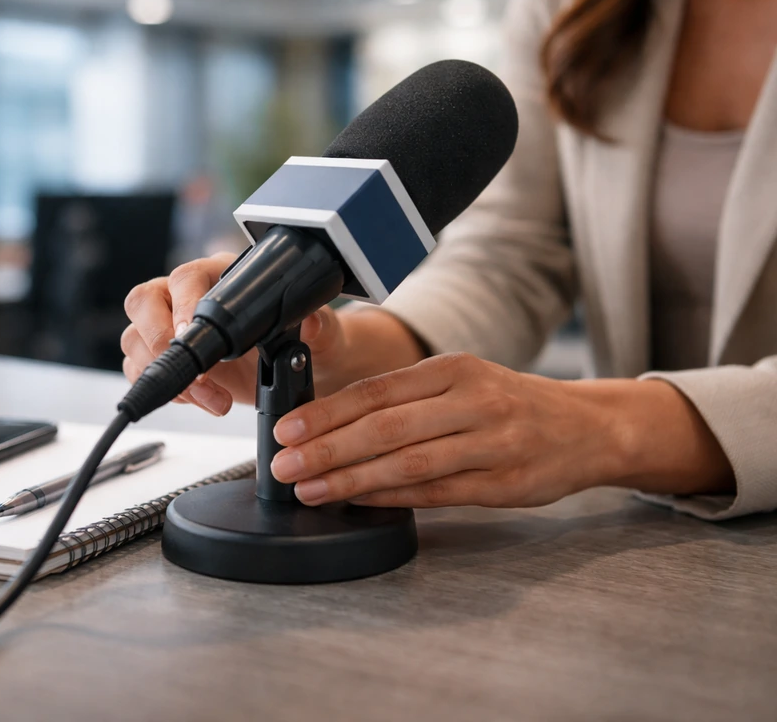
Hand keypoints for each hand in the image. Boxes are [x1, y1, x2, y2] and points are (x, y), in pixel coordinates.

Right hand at [121, 253, 348, 415]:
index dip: (182, 303)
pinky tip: (199, 399)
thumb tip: (311, 322)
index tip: (190, 334)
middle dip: (158, 339)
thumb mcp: (320, 335)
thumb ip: (318, 327)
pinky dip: (166, 390)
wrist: (305, 369)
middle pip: (144, 301)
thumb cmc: (307, 341)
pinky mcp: (169, 360)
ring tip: (208, 396)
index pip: (185, 277)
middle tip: (191, 371)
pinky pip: (141, 369)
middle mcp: (186, 297)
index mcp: (219, 276)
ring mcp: (171, 327)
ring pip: (137, 339)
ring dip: (164, 373)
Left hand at [270, 352, 733, 507]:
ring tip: (310, 490)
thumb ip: (405, 400)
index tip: (286, 430)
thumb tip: (330, 422)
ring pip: (410, 463)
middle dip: (328, 448)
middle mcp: (474, 400)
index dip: (327, 412)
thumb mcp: (461, 382)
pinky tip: (359, 502)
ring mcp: (493, 443)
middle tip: (284, 466)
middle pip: (387, 427)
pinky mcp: (507, 484)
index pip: (377, 390)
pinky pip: (439, 493)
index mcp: (454, 369)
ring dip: (353, 479)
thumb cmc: (509, 403)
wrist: (588, 426)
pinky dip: (393, 499)